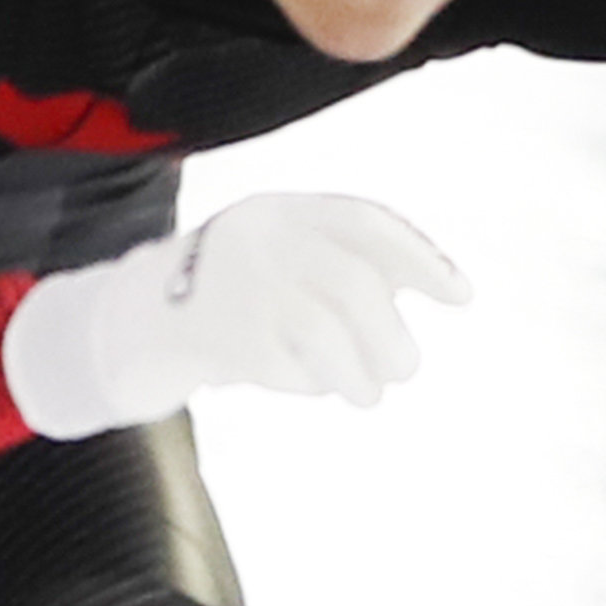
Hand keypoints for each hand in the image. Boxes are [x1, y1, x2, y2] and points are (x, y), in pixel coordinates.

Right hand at [0, 192, 469, 439]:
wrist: (142, 315)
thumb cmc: (245, 286)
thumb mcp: (290, 251)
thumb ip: (352, 258)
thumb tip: (448, 286)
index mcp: (283, 210)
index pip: (364, 224)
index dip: (420, 259)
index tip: (463, 299)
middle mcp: (257, 239)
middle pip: (350, 285)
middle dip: (389, 335)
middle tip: (407, 369)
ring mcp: (232, 289)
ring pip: (320, 333)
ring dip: (358, 374)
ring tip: (370, 394)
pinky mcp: (219, 339)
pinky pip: (285, 369)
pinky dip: (312, 384)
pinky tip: (313, 385)